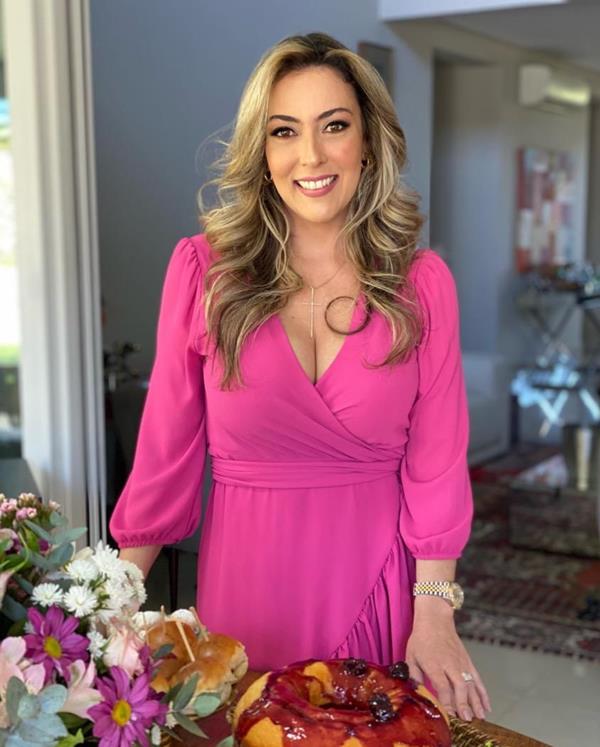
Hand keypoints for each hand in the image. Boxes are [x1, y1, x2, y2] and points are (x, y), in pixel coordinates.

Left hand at [405, 599, 490, 721]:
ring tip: (480, 717)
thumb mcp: (411, 656)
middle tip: (467, 720)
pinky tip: (487, 706)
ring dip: (476, 702)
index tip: (450, 716)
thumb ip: (414, 676)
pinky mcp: (468, 661)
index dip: (447, 702)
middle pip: (460, 686)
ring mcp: (461, 662)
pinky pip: (477, 678)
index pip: (442, 686)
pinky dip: (483, 693)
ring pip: (471, 684)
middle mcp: (449, 664)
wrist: (435, 619)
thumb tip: (416, 694)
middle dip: (464, 704)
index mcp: (434, 664)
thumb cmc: (421, 639)